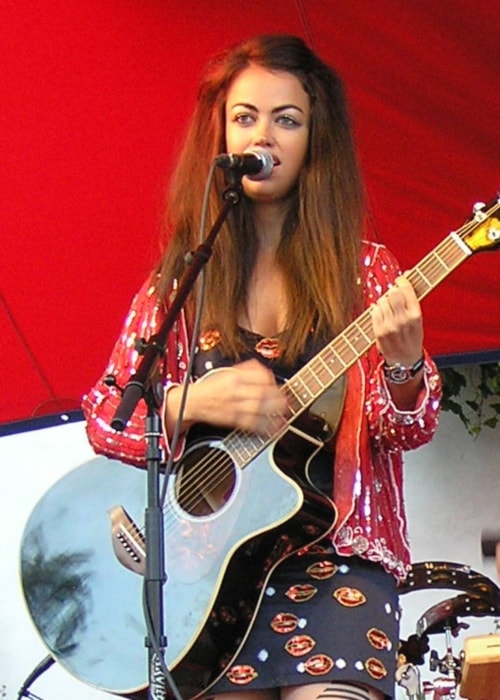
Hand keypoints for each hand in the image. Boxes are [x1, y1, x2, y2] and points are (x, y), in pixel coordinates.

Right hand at [165, 359, 287, 436]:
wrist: (192, 401)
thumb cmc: (210, 387)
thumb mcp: (225, 372)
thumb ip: (245, 371)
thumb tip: (263, 370)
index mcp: (233, 376)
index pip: (257, 375)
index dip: (270, 379)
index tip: (276, 382)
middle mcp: (234, 391)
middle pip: (260, 392)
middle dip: (277, 397)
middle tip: (287, 399)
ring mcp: (233, 406)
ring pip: (257, 409)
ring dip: (274, 411)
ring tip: (285, 412)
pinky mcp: (231, 420)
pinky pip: (250, 424)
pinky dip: (264, 427)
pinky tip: (274, 428)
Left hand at [371, 275, 422, 365]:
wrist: (405, 360)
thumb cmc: (412, 337)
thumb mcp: (417, 320)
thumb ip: (411, 300)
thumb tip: (404, 275)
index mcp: (415, 315)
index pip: (406, 289)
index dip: (402, 281)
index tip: (400, 280)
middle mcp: (402, 320)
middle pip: (392, 293)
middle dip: (393, 291)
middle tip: (394, 295)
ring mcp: (389, 326)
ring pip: (382, 301)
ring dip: (384, 301)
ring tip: (389, 308)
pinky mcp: (378, 331)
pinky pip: (374, 311)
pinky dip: (377, 309)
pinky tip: (382, 314)